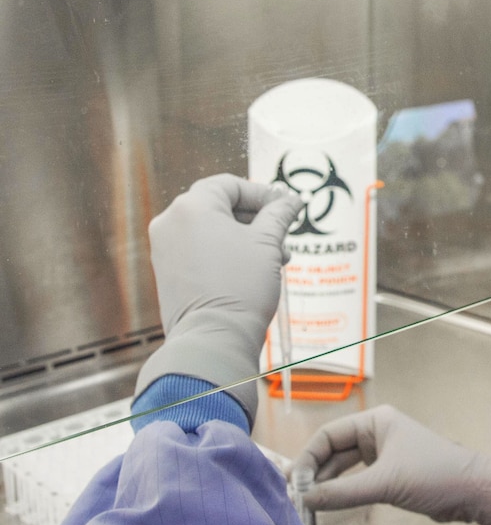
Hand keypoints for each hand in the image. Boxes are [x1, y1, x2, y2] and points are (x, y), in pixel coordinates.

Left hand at [134, 174, 302, 421]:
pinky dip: (226, 253)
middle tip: (283, 233)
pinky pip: (200, 250)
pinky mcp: (168, 272)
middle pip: (219, 206)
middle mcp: (170, 222)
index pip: (230, 185)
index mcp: (191, 207)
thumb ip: (279, 214)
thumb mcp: (268, 243)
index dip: (262, 193)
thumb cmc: (240, 288)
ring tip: (275, 257)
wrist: (214, 339)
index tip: (286, 207)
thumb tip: (292, 200)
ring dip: (245, 237)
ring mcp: (165, 249)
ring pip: (211, 230)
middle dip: (256, 219)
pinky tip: (254, 270)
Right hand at [291, 405, 490, 524]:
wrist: (472, 491)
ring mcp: (383, 453)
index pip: (328, 435)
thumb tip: (308, 499)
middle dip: (315, 472)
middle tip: (296, 496)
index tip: (294, 482)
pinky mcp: (389, 473)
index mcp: (376, 421)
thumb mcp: (385, 483)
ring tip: (308, 504)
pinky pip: (357, 480)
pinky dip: (342, 492)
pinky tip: (329, 505)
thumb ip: (343, 493)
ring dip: (327, 484)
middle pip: (333, 450)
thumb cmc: (436, 474)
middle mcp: (377, 433)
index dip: (308, 457)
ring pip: (343, 467)